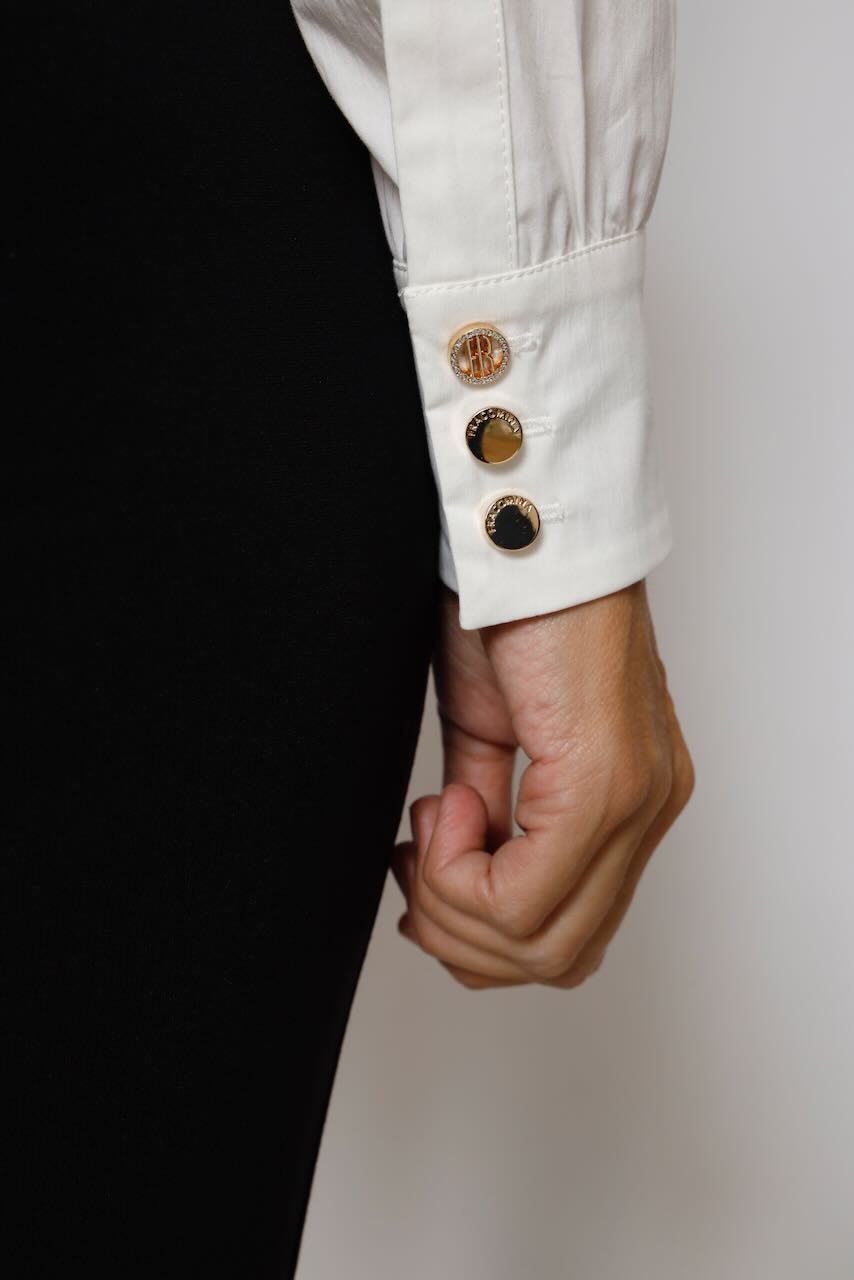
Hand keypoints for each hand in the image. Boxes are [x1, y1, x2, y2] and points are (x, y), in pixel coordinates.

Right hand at [391, 581, 693, 988]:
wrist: (525, 531)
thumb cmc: (508, 611)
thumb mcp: (489, 731)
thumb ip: (491, 808)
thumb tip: (457, 873)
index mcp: (628, 801)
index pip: (571, 938)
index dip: (480, 932)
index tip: (428, 857)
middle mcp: (646, 811)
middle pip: (558, 960)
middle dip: (461, 935)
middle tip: (419, 858)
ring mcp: (635, 802)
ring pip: (543, 947)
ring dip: (455, 905)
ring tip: (435, 818)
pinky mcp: (605, 783)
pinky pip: (525, 898)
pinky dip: (461, 873)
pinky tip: (448, 802)